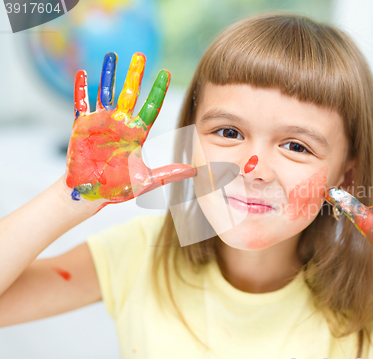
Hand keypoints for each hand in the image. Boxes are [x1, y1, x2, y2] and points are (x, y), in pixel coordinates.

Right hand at [65, 52, 195, 211]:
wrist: (90, 194)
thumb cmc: (117, 188)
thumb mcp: (146, 180)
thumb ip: (169, 173)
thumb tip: (194, 171)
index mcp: (136, 134)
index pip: (150, 108)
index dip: (158, 91)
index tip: (166, 73)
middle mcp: (120, 124)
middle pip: (130, 94)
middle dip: (136, 75)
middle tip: (141, 55)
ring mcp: (101, 123)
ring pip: (106, 93)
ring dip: (109, 74)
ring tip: (112, 55)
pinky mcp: (82, 127)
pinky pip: (81, 104)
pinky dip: (81, 89)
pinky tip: (82, 73)